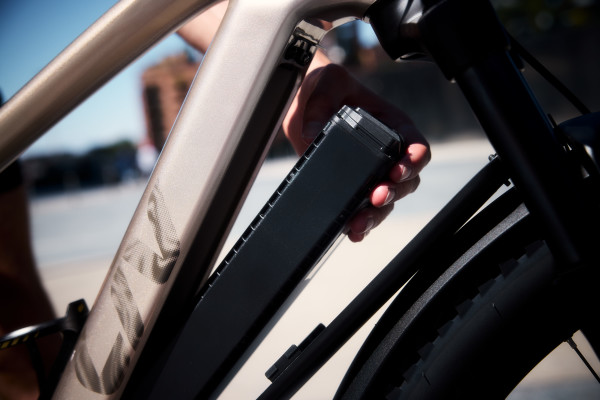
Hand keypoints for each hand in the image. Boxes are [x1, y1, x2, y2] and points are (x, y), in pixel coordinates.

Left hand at [283, 58, 429, 241]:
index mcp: (392, 125)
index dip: (413, 161)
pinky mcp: (350, 186)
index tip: (398, 171)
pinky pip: (362, 209)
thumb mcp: (325, 84)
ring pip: (384, 201)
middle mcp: (386, 152)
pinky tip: (350, 231)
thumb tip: (311, 135)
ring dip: (375, 215)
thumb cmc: (325, 86)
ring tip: (359, 222)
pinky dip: (359, 223)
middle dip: (393, 193)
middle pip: (405, 181)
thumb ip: (321, 105)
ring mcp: (369, 172)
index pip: (415, 146)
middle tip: (376, 197)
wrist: (303, 102)